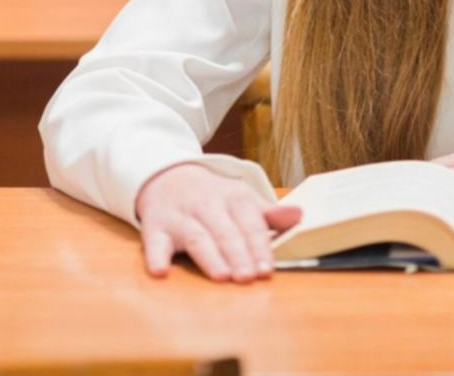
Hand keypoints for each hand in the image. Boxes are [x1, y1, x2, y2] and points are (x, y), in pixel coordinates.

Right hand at [135, 162, 301, 282]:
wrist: (167, 176)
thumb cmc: (212, 196)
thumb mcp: (241, 198)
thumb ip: (269, 214)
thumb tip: (299, 216)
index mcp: (234, 198)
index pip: (250, 224)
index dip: (259, 247)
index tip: (266, 269)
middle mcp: (207, 205)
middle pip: (225, 231)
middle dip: (238, 254)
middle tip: (248, 277)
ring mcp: (181, 216)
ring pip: (197, 237)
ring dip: (209, 257)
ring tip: (222, 276)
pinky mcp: (156, 228)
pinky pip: (154, 242)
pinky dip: (156, 256)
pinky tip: (160, 271)